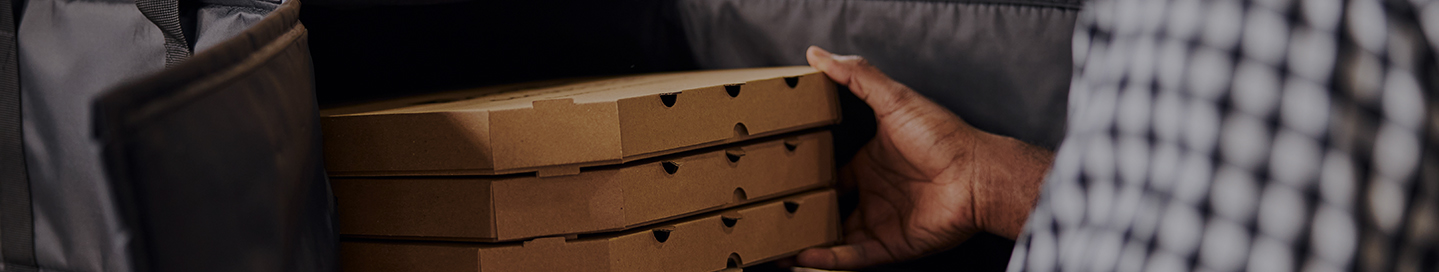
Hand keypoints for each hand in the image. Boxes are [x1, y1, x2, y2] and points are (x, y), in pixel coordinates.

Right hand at [794, 46, 1052, 269]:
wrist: (977, 176)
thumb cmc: (942, 136)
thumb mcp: (894, 99)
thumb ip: (857, 76)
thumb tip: (818, 54)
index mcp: (872, 162)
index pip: (832, 171)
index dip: (808, 174)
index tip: (778, 174)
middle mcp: (874, 194)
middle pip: (829, 206)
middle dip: (802, 212)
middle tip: (769, 212)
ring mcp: (881, 221)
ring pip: (834, 236)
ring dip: (807, 240)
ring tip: (775, 241)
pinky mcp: (890, 245)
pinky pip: (852, 256)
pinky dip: (827, 259)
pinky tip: (800, 257)